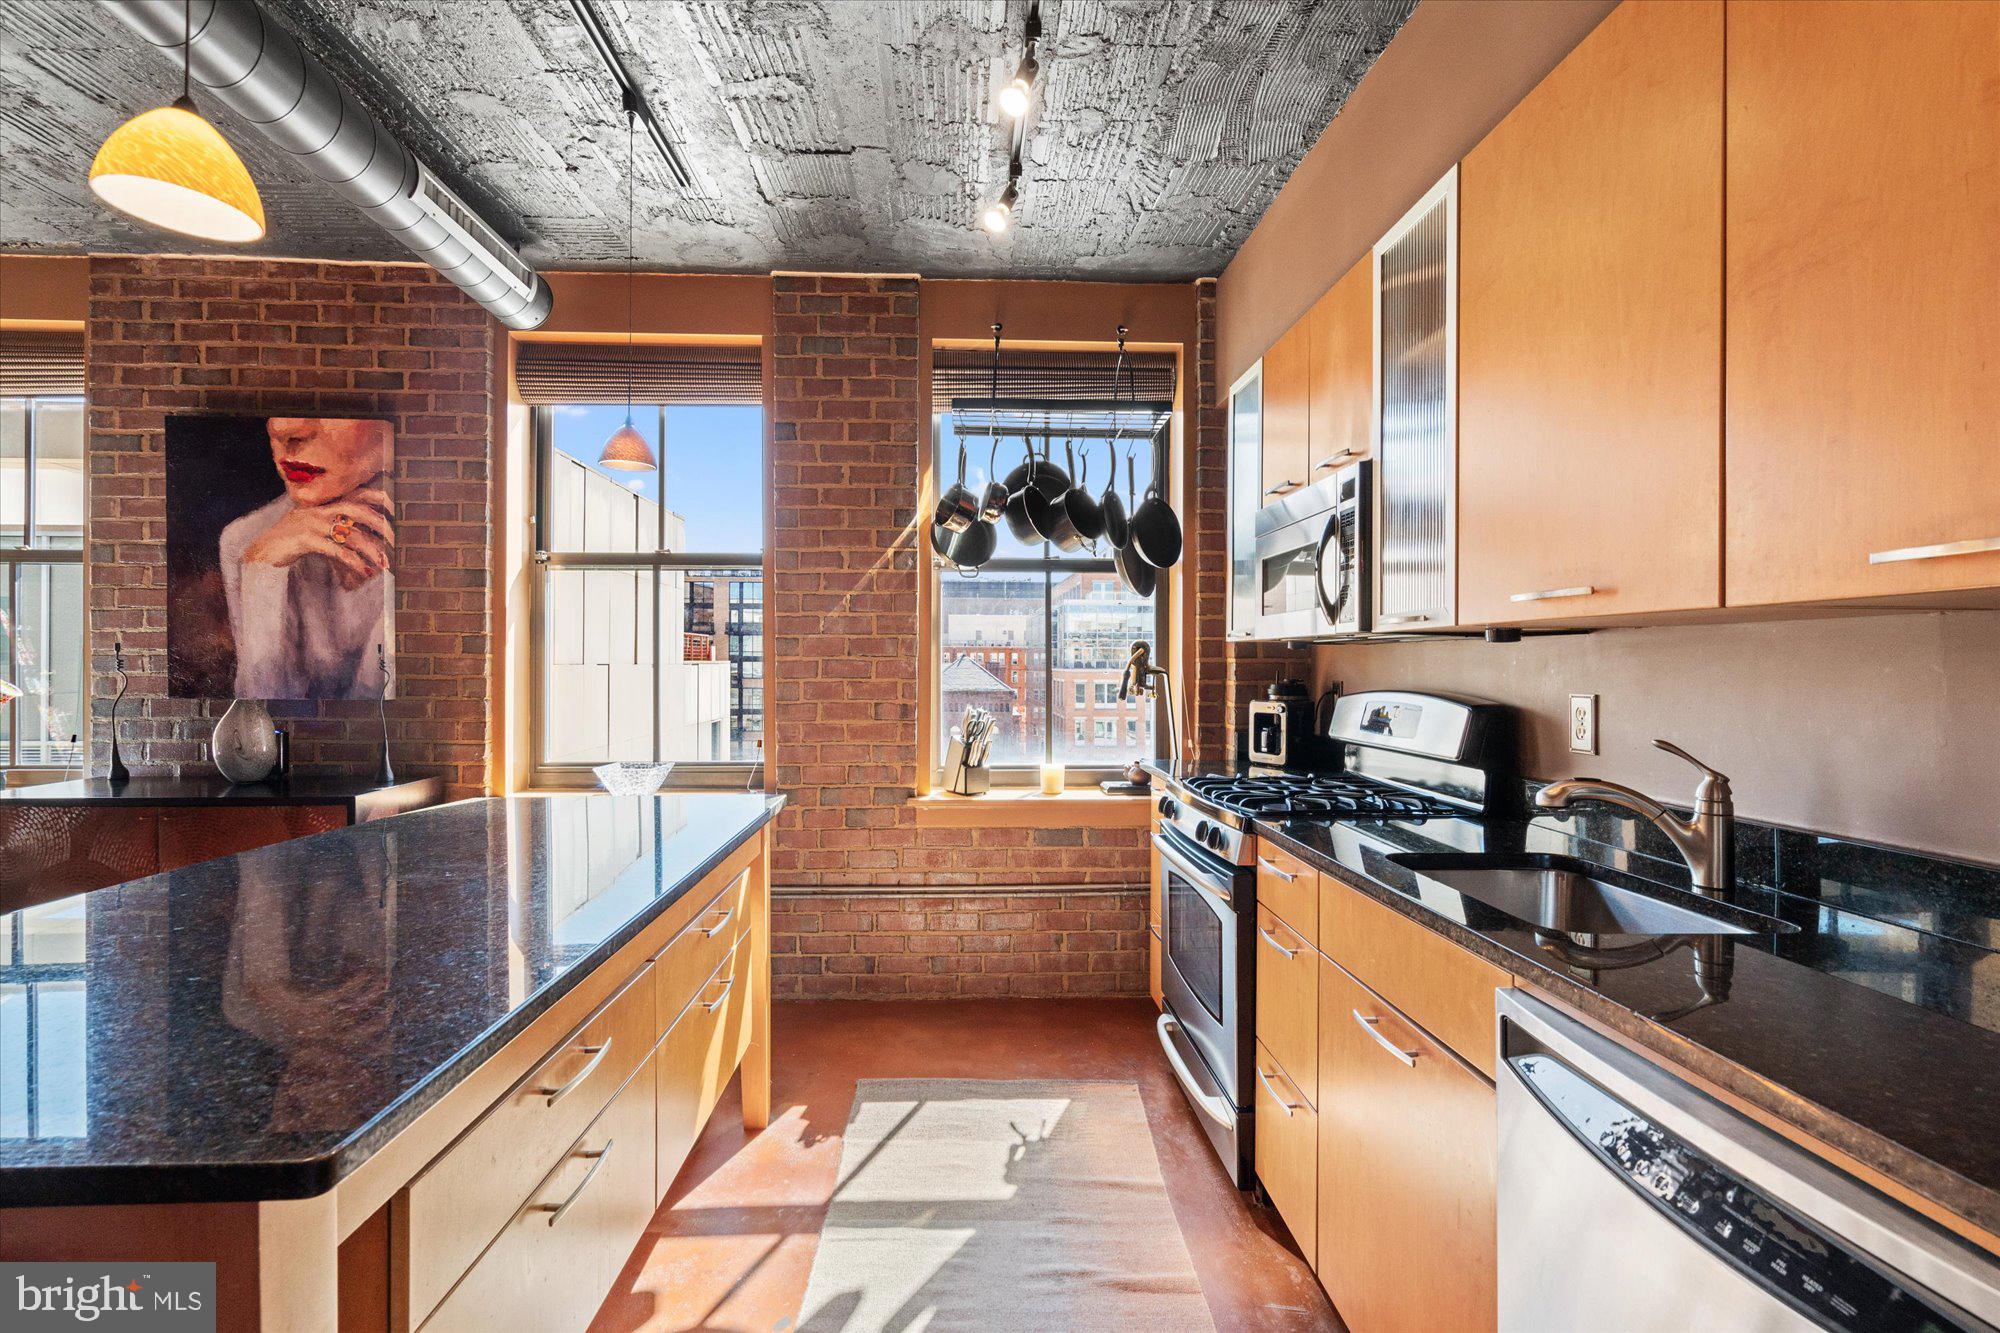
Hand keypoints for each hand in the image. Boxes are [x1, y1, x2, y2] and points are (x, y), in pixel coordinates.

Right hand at [242, 488, 393, 590]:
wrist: (261, 553)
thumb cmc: (291, 543)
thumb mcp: (314, 530)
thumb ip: (336, 529)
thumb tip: (365, 542)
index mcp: (321, 505)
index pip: (352, 494)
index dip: (374, 496)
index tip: (393, 505)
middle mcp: (318, 510)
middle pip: (355, 510)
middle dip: (379, 523)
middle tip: (395, 538)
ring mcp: (310, 523)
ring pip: (348, 533)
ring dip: (370, 549)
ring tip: (383, 563)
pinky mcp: (304, 539)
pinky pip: (335, 549)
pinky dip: (352, 560)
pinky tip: (362, 570)